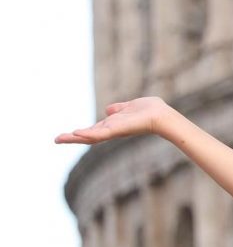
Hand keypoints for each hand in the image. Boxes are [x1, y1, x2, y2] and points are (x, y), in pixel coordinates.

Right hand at [54, 96, 171, 144]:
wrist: (161, 116)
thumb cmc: (150, 111)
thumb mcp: (130, 107)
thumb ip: (119, 109)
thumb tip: (108, 110)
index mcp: (114, 125)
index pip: (93, 130)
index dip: (80, 133)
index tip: (67, 134)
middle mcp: (112, 130)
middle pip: (88, 136)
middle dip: (72, 138)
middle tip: (56, 140)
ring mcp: (114, 131)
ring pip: (91, 137)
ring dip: (75, 138)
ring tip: (60, 139)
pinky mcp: (117, 130)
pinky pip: (100, 134)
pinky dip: (89, 134)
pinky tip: (77, 134)